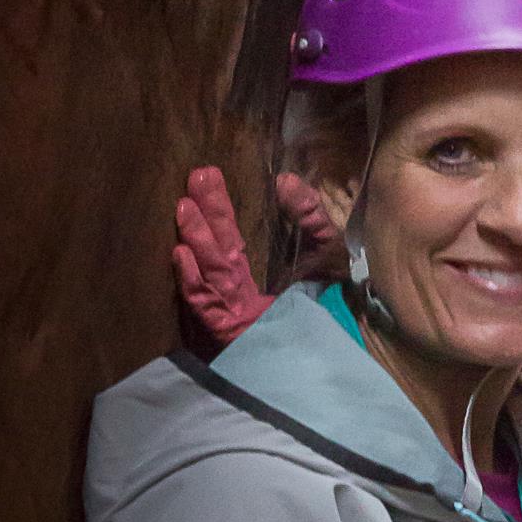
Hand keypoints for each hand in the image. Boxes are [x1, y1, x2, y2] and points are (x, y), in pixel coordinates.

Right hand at [172, 169, 347, 347]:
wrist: (339, 345)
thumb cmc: (330, 302)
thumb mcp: (326, 249)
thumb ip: (309, 213)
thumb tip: (284, 179)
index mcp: (254, 274)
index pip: (231, 237)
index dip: (219, 208)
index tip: (206, 175)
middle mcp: (238, 291)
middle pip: (219, 248)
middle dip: (206, 214)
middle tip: (195, 177)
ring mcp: (232, 311)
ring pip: (211, 271)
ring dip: (197, 239)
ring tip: (184, 207)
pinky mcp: (231, 331)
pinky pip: (207, 304)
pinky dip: (193, 280)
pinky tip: (181, 254)